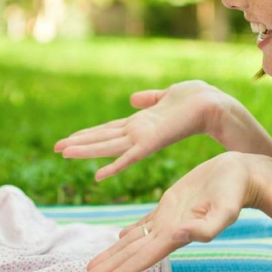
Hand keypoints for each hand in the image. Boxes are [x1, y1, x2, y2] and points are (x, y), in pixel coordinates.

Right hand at [54, 81, 231, 180]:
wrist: (215, 105)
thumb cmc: (197, 99)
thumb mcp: (168, 94)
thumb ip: (150, 98)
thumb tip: (133, 98)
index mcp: (141, 122)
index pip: (109, 129)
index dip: (90, 133)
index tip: (70, 137)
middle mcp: (139, 132)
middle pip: (103, 138)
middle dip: (79, 143)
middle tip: (56, 148)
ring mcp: (144, 138)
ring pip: (108, 146)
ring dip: (85, 150)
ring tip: (63, 153)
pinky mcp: (153, 142)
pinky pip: (130, 157)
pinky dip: (114, 167)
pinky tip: (98, 177)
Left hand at [80, 152, 263, 271]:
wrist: (243, 175)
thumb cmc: (236, 192)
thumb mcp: (226, 208)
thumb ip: (208, 226)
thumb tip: (185, 235)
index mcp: (177, 233)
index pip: (142, 258)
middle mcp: (169, 230)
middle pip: (131, 254)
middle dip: (107, 269)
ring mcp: (168, 219)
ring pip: (133, 241)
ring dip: (113, 255)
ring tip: (93, 268)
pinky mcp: (171, 205)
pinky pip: (144, 223)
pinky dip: (130, 232)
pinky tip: (120, 238)